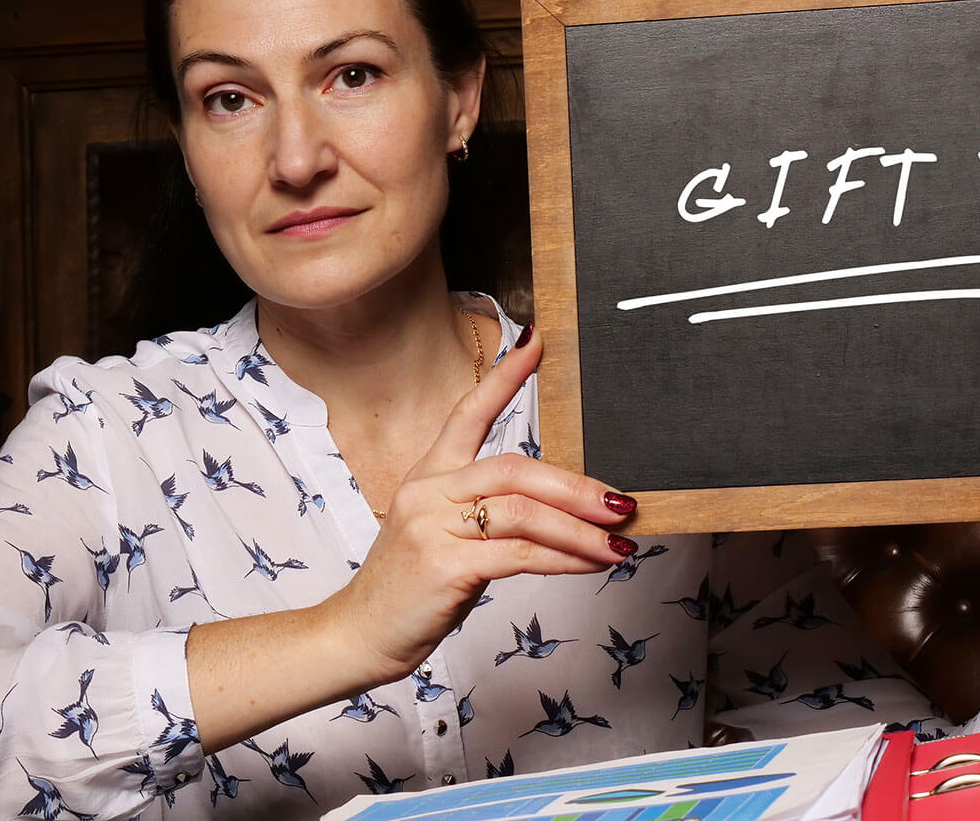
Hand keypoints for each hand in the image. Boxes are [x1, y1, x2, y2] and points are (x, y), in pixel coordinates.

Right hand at [317, 325, 638, 684]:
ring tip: (619, 543)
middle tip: (620, 502)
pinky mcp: (444, 565)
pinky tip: (590, 565)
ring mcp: (433, 527)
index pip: (466, 412)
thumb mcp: (441, 536)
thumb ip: (486, 516)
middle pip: (514, 468)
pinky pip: (520, 555)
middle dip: (575, 486)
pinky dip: (564, 559)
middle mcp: (428, 491)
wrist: (359, 634)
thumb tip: (559, 514)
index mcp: (428, 476)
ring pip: (523, 512)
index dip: (503, 378)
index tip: (537, 344)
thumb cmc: (409, 589)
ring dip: (580, 529)